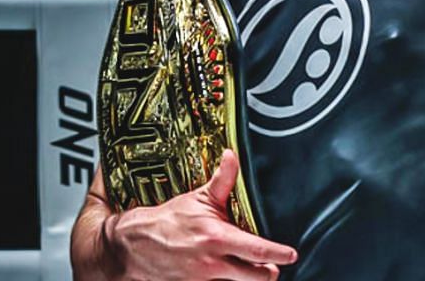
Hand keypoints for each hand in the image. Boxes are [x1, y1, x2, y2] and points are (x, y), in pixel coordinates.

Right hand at [104, 150, 296, 280]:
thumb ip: (222, 179)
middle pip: (257, 278)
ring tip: (252, 269)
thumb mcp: (197, 197)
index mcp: (217, 238)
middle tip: (273, 265)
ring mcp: (205, 280)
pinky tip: (228, 272)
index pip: (257, 250)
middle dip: (269, 273)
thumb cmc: (167, 222)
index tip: (291, 254)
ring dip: (249, 279)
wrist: (134, 246)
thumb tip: (232, 156)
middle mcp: (213, 263)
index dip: (278, 254)